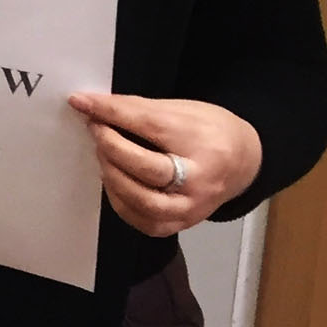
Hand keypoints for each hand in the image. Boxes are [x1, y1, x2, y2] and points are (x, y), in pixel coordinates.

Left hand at [70, 92, 262, 238]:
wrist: (244, 161)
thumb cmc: (208, 131)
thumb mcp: (181, 110)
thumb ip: (137, 109)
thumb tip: (90, 104)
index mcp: (203, 142)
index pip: (150, 126)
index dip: (111, 113)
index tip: (82, 102)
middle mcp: (201, 179)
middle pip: (148, 169)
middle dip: (112, 147)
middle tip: (96, 130)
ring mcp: (193, 206)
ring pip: (144, 201)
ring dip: (113, 176)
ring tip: (104, 156)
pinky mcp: (183, 224)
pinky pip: (145, 221)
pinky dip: (120, 201)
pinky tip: (114, 181)